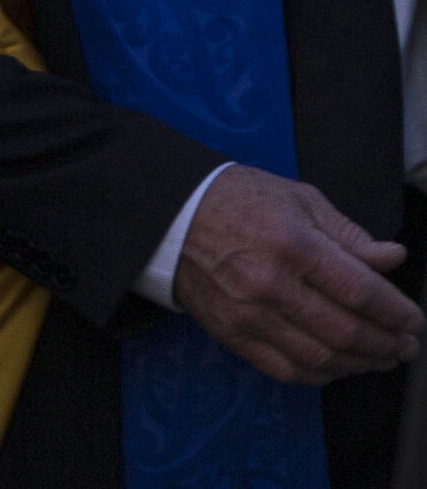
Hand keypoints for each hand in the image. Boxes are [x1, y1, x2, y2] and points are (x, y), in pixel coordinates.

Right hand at [174, 166, 423, 383]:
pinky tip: (338, 365)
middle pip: (347, 332)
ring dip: (361, 364)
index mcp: (292, 244)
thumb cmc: (236, 201)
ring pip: (322, 357)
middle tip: (405, 344)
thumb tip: (392, 259)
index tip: (412, 320)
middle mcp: (270, 284)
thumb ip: (348, 234)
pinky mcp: (232, 333)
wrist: (169, 215)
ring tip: (380, 358)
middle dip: (387, 344)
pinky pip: (287, 369)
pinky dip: (321, 374)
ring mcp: (249, 314)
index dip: (396, 313)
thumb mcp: (298, 199)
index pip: (361, 292)